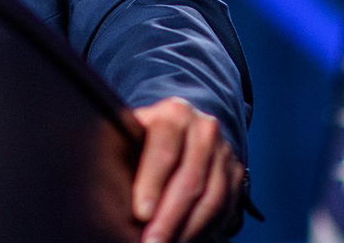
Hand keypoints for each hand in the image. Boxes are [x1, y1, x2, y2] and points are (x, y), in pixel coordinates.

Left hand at [131, 97, 244, 241]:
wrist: (181, 130)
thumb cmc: (144, 138)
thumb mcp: (132, 135)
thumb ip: (122, 154)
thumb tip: (108, 190)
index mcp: (174, 113)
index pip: (164, 150)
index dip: (151, 184)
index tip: (140, 213)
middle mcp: (204, 129)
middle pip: (189, 179)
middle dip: (169, 217)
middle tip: (151, 242)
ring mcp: (224, 151)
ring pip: (212, 197)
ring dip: (188, 228)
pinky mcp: (236, 173)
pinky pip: (226, 207)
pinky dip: (205, 228)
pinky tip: (185, 239)